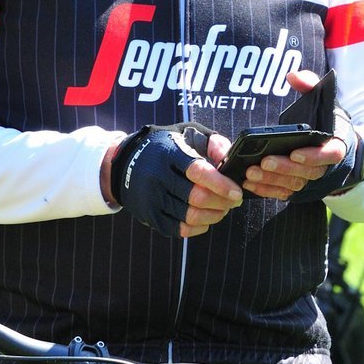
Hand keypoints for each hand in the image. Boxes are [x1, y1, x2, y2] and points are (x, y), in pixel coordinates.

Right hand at [107, 122, 241, 237]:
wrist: (126, 161)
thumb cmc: (166, 145)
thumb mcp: (189, 133)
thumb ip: (213, 143)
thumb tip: (231, 158)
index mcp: (170, 154)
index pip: (198, 172)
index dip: (220, 184)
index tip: (237, 192)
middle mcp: (158, 177)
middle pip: (196, 198)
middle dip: (222, 202)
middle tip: (235, 200)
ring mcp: (152, 199)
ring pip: (189, 216)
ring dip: (214, 215)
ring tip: (224, 208)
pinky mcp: (149, 216)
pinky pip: (178, 229)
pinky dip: (198, 227)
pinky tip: (207, 218)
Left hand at [232, 70, 357, 200]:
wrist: (331, 143)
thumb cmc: (323, 119)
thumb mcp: (321, 99)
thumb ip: (310, 85)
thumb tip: (293, 75)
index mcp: (334, 144)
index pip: (330, 154)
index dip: (313, 156)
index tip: (295, 153)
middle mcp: (324, 165)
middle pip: (307, 172)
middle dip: (284, 168)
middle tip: (264, 161)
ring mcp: (310, 178)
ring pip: (293, 184)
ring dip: (272, 180)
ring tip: (250, 172)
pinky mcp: (296, 186)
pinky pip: (283, 192)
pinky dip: (267, 190)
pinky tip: (250, 184)